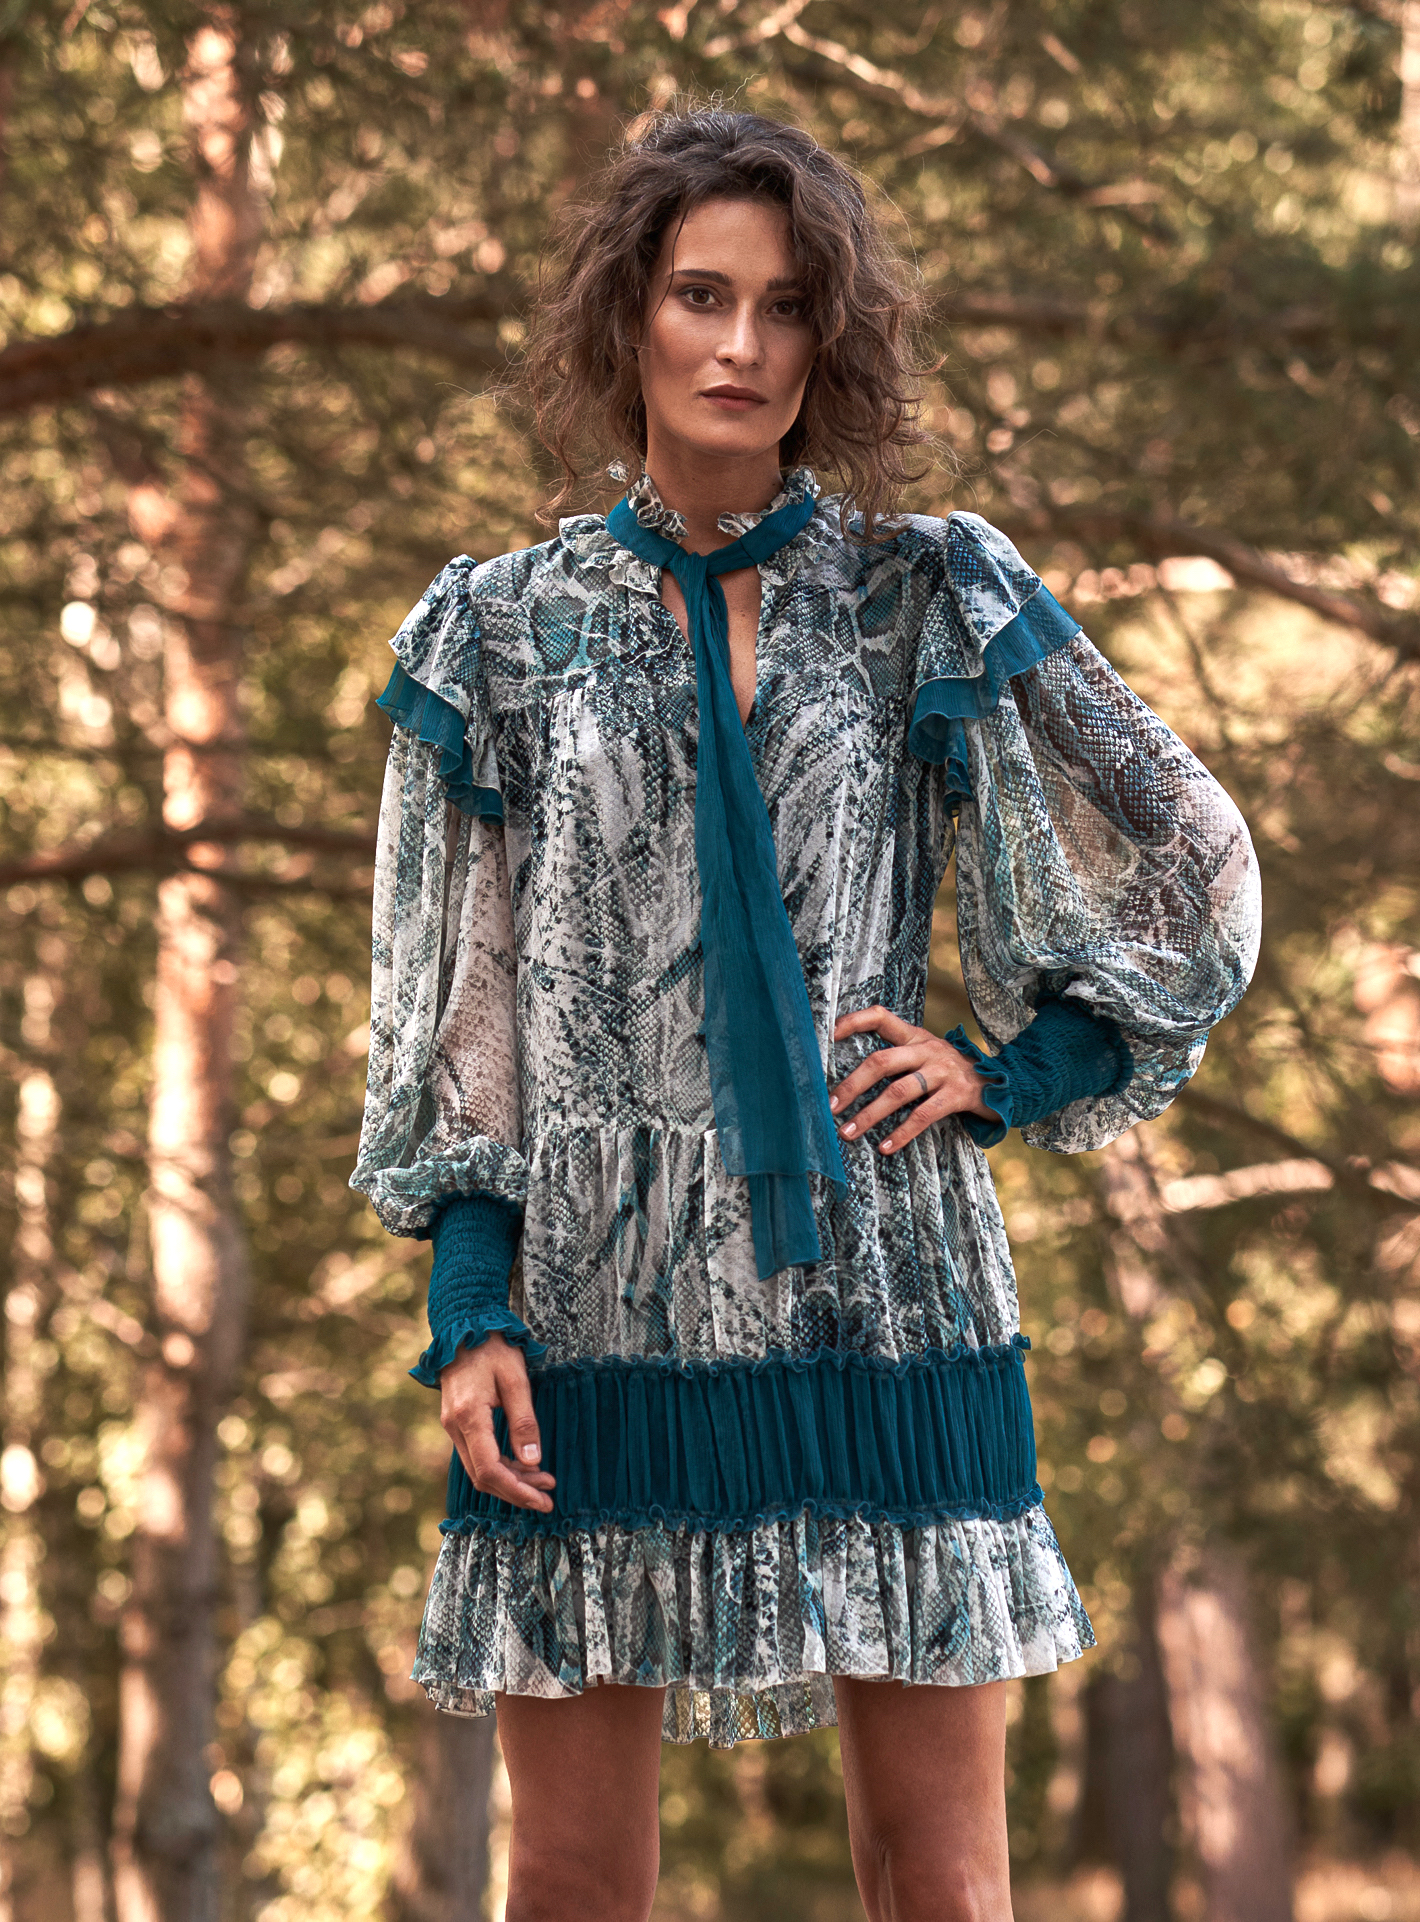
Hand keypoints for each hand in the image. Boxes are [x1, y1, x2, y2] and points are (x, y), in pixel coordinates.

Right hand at [440, 1333, 555, 1512]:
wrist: (464, 1327)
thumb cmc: (493, 1348)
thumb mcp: (516, 1380)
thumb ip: (524, 1421)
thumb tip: (534, 1461)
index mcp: (469, 1416)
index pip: (490, 1470)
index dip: (517, 1490)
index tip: (542, 1499)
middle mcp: (455, 1427)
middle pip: (483, 1477)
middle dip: (516, 1491)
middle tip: (547, 1496)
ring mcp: (452, 1426)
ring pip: (478, 1469)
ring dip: (510, 1480)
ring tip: (542, 1481)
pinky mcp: (457, 1423)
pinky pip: (476, 1456)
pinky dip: (499, 1467)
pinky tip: (522, 1465)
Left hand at [830, 1005, 1000, 1155]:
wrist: (1002, 1082)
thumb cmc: (951, 1071)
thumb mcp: (927, 1053)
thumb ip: (898, 1057)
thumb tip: (852, 1076)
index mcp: (915, 1037)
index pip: (881, 1017)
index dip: (854, 1021)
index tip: (829, 1034)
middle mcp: (927, 1050)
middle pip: (882, 1062)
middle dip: (852, 1085)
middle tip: (830, 1106)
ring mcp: (942, 1072)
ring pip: (899, 1092)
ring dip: (870, 1115)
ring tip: (848, 1132)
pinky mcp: (956, 1096)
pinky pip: (923, 1116)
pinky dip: (901, 1133)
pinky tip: (885, 1147)